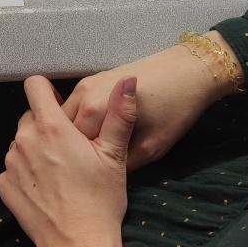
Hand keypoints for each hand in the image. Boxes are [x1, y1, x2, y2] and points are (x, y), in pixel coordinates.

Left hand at [0, 75, 137, 246]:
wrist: (79, 246)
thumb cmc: (101, 200)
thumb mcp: (115, 156)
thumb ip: (120, 114)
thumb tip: (129, 81)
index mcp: (51, 127)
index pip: (34, 86)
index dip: (47, 91)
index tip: (61, 106)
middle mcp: (24, 140)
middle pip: (29, 116)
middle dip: (47, 125)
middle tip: (70, 147)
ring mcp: (10, 163)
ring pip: (21, 142)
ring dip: (36, 148)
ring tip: (61, 170)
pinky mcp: (4, 185)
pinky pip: (13, 167)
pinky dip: (26, 171)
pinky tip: (47, 187)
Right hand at [61, 31, 239, 170]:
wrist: (188, 70)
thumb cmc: (174, 111)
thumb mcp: (150, 148)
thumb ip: (120, 164)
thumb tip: (99, 176)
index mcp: (93, 110)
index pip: (66, 146)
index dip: (77, 163)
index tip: (90, 173)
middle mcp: (82, 94)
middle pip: (59, 130)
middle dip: (69, 149)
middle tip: (91, 163)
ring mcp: (84, 84)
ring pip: (63, 118)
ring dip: (72, 135)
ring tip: (93, 150)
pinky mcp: (91, 79)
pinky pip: (73, 107)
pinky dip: (77, 122)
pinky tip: (97, 133)